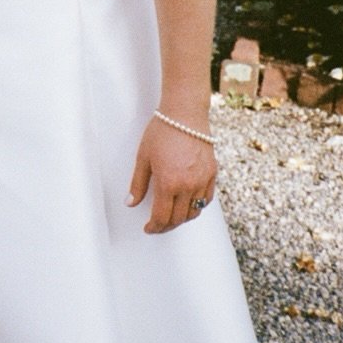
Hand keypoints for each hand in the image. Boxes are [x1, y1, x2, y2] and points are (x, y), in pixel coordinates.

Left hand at [126, 117, 216, 233]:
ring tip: (171, 216)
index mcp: (168, 183)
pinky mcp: (212, 174)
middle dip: (166, 226)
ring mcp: (202, 181)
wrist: (184, 114)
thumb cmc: (161, 131)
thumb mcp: (143, 157)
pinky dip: (197, 206)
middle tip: (157, 225)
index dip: (154, 227)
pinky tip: (187, 204)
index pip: (162, 217)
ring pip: (194, 212)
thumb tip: (130, 203)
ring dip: (182, 218)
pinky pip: (206, 199)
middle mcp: (188, 185)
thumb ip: (138, 183)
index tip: (149, 228)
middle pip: (179, 218)